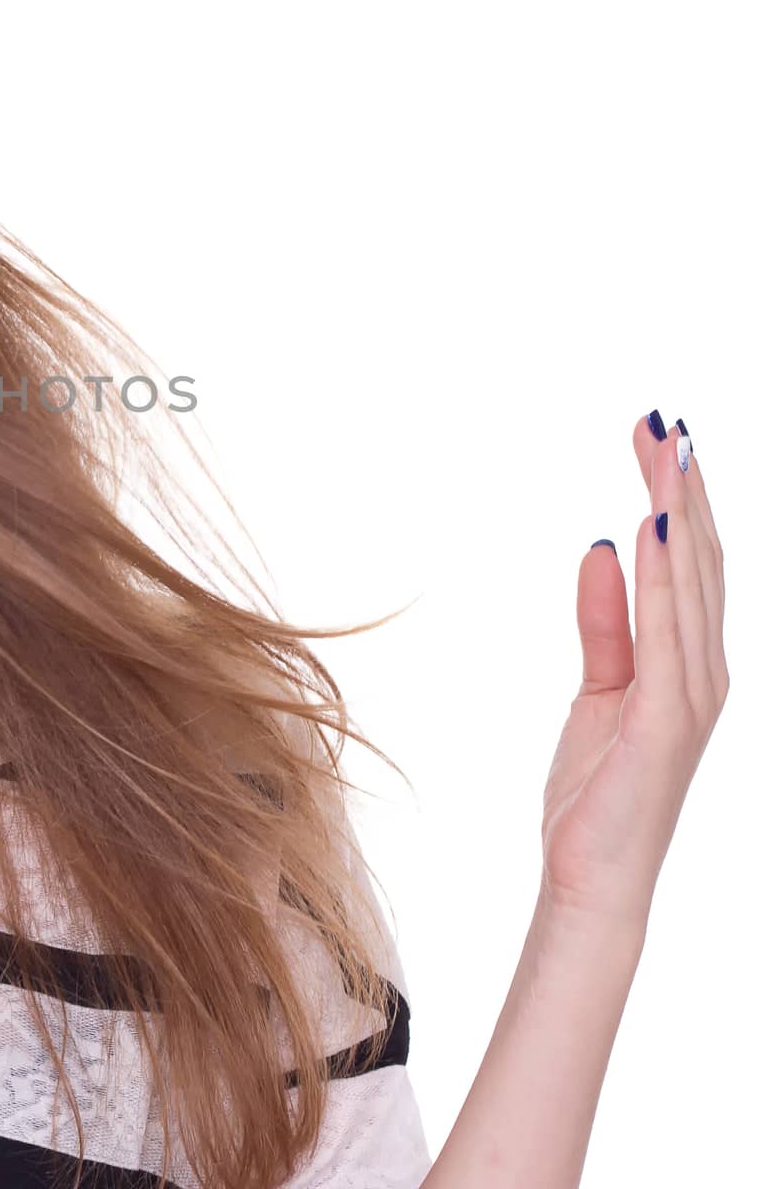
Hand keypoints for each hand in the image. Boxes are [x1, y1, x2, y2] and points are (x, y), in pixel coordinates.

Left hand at [539, 411, 727, 937]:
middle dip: (681, 488)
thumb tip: (598, 550)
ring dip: (679, 513)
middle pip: (700, 559)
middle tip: (662, 422)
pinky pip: (665, 632)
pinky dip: (664, 577)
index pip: (691, 563)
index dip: (679, 499)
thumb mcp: (596, 688)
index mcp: (691, 662)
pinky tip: (653, 529)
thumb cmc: (598, 790)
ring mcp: (692, 694)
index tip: (661, 439)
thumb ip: (604, 621)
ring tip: (666, 451)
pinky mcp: (665, 716)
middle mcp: (705, 670)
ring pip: (692, 584)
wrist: (593, 876)